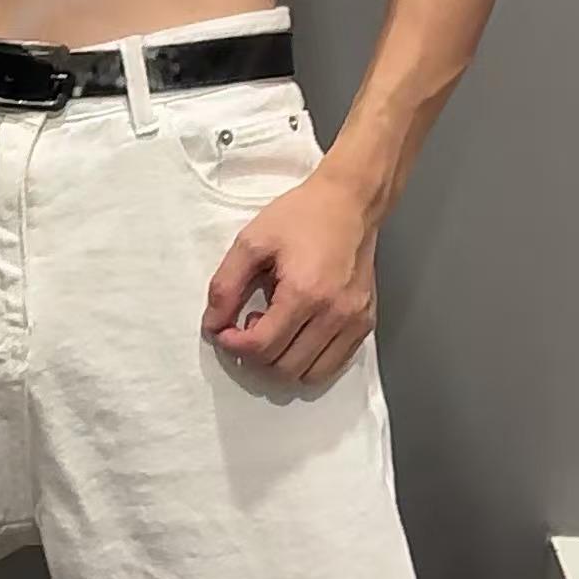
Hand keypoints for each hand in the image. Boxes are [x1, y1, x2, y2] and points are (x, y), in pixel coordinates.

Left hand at [200, 170, 378, 385]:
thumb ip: (226, 286)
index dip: (234, 346)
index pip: (262, 347)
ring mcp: (354, 322)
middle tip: (248, 325)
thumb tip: (213, 325)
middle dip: (256, 355)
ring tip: (275, 327)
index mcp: (304, 293)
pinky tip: (298, 330)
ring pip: (310, 375)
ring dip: (282, 361)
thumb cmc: (300, 216)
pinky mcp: (366, 323)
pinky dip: (309, 360)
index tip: (223, 331)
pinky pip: (334, 365)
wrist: (349, 202)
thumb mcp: (251, 241)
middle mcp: (334, 314)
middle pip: (284, 368)